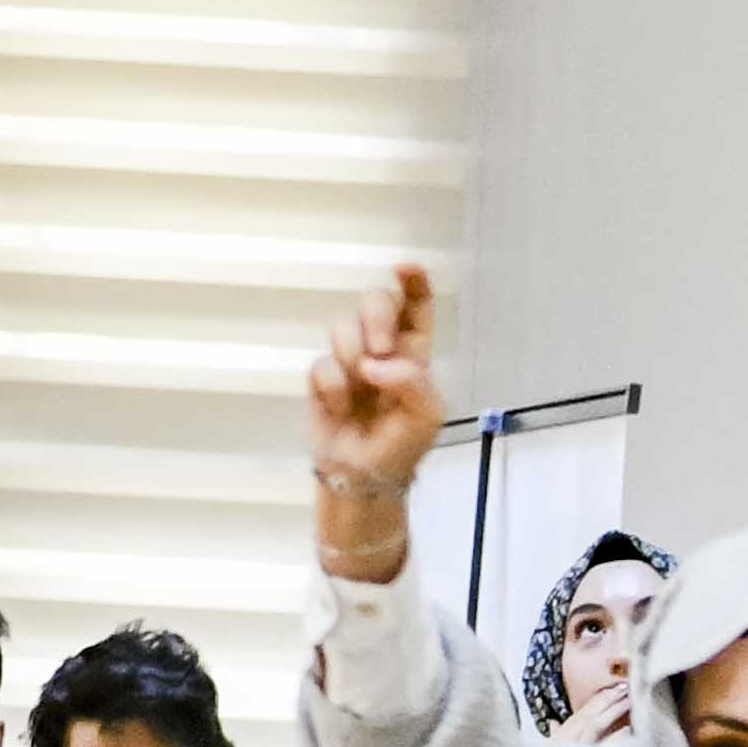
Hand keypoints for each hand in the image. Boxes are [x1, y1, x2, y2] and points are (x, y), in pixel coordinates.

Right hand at [307, 262, 442, 580]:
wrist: (365, 478)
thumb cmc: (402, 445)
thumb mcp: (426, 416)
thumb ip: (413, 382)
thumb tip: (376, 364)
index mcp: (413, 351)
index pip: (415, 305)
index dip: (413, 281)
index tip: (404, 268)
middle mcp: (380, 347)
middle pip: (374, 300)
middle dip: (376, 316)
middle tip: (380, 349)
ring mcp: (348, 360)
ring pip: (342, 325)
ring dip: (352, 353)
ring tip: (361, 387)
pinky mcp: (321, 378)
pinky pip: (321, 363)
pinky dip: (334, 387)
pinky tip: (342, 408)